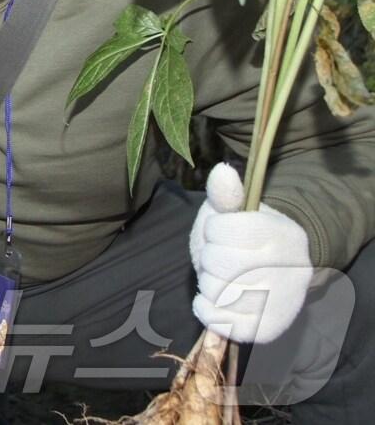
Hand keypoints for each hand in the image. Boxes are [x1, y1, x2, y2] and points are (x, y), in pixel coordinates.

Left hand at [189, 162, 313, 343]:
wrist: (272, 271)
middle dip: (209, 259)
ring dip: (208, 284)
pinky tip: (210, 300)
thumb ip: (226, 195)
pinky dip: (207, 311)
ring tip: (221, 277)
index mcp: (282, 232)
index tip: (222, 232)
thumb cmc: (245, 237)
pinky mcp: (269, 328)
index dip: (213, 230)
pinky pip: (227, 325)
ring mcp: (283, 302)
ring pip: (220, 294)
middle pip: (220, 264)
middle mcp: (291, 268)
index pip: (225, 230)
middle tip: (219, 258)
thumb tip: (222, 171)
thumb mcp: (233, 211)